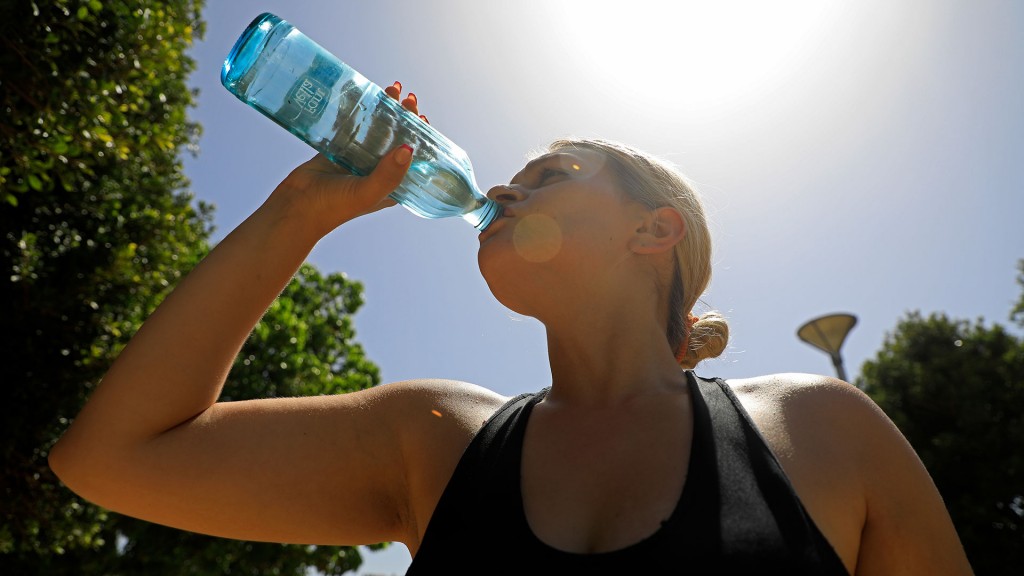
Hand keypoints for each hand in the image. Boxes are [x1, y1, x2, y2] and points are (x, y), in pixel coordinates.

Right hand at [270, 81, 427, 237]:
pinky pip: (353, 127)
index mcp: (391, 185)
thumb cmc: (333, 207)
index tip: (422, 117)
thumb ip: (388, 174)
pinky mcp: (339, 150)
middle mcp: (378, 171)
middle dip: (404, 118)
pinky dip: (359, 112)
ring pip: (376, 130)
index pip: (413, 158)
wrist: (295, 207)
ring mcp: (358, 159)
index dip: (421, 137)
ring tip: (391, 90)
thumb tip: (409, 149)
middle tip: (408, 98)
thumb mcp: (367, 192)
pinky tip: (364, 95)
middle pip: (397, 139)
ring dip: (385, 111)